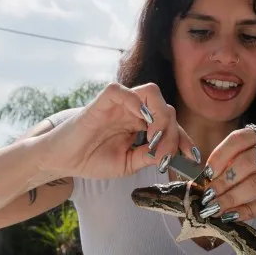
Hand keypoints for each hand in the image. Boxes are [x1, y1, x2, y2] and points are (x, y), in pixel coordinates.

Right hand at [41, 82, 198, 179]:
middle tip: (165, 153)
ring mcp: (120, 103)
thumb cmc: (92, 160)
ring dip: (159, 114)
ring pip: (150, 93)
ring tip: (154, 138)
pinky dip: (135, 103)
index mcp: (141, 124)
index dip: (183, 139)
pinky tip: (140, 123)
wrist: (63, 161)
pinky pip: (122, 90)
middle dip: (173, 131)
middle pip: (166, 107)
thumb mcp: (128, 164)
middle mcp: (134, 110)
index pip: (170, 125)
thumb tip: (170, 154)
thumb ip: (148, 156)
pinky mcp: (103, 100)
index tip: (191, 157)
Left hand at [198, 125, 255, 221]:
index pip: (240, 138)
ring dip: (233, 198)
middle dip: (224, 181)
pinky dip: (248, 210)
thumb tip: (207, 178)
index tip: (206, 174)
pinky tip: (233, 216)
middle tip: (208, 197)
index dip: (219, 156)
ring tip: (215, 208)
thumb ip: (238, 160)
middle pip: (248, 161)